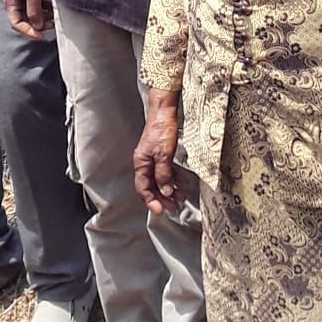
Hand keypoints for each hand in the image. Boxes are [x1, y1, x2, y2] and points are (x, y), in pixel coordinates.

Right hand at [2, 0, 52, 37]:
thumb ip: (34, 10)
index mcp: (10, 0)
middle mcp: (14, 0)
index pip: (16, 23)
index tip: (40, 34)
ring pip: (31, 15)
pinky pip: (37, 8)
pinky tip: (52, 11)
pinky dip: (44, 12)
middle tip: (50, 27)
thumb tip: (38, 26)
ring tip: (53, 19)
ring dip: (42, 19)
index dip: (28, 31)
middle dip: (37, 25)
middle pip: (24, 20)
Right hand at [133, 89, 182, 213]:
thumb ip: (163, 174)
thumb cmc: (161, 129)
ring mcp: (153, 158)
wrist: (165, 111)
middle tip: (172, 208)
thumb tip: (165, 191)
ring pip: (159, 180)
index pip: (143, 188)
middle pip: (150, 186)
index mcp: (141, 163)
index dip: (151, 201)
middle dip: (161, 199)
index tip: (160, 210)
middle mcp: (145, 162)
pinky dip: (172, 180)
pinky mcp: (161, 154)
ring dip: (168, 191)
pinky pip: (165, 172)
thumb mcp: (164, 154)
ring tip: (179, 198)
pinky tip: (180, 184)